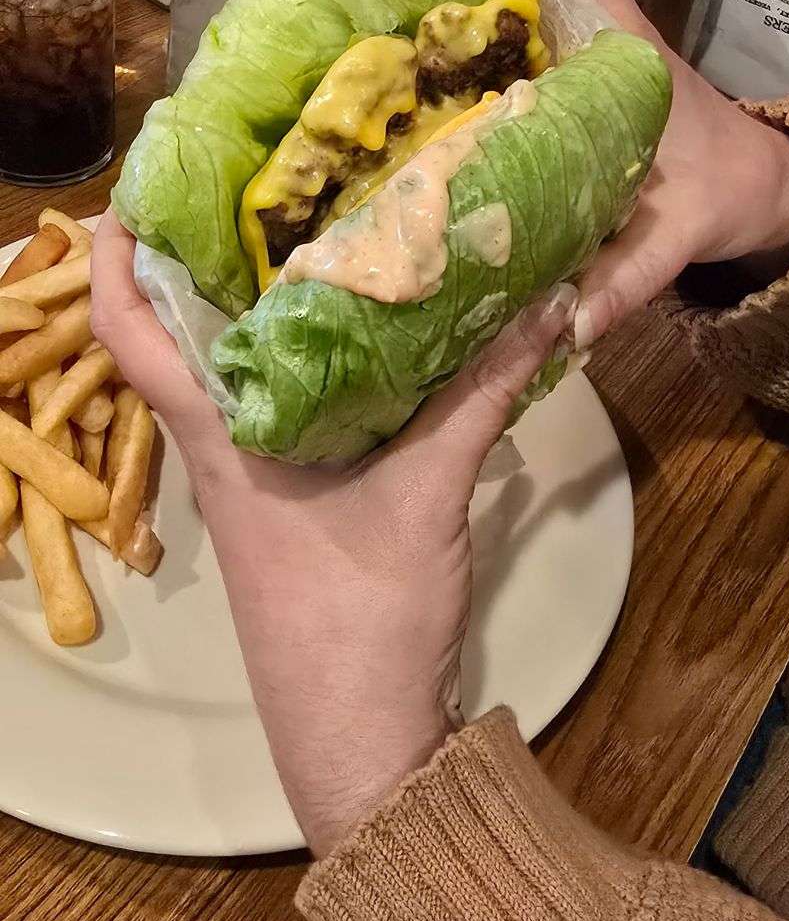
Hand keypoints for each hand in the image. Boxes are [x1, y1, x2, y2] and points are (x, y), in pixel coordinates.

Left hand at [91, 212, 570, 855]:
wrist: (362, 737)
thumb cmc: (362, 617)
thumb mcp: (427, 493)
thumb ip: (480, 393)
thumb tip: (541, 301)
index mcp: (222, 441)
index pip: (134, 339)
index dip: (115, 265)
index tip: (127, 197)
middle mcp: (223, 453)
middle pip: (184, 342)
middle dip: (200, 263)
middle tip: (250, 183)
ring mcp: (255, 485)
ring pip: (238, 376)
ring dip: (257, 310)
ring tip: (310, 233)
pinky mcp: (293, 508)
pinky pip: (285, 410)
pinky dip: (309, 362)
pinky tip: (367, 334)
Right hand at [414, 0, 788, 344]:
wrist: (761, 198)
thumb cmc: (724, 188)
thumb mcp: (677, 231)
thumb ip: (625, 276)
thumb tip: (562, 325)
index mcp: (614, 40)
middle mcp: (583, 38)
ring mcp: (565, 66)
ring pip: (493, 12)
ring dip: (434, 5)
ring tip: (359, 19)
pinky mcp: (553, 99)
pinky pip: (493, 63)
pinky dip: (448, 64)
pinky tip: (398, 91)